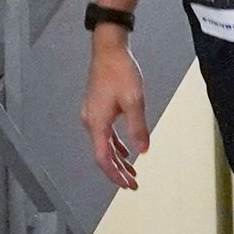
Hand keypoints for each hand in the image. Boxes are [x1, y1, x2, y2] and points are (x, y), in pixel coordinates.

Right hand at [83, 35, 147, 187]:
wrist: (108, 49)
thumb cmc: (120, 71)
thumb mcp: (134, 101)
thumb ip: (138, 128)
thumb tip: (143, 151)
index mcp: (97, 123)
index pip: (103, 158)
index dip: (115, 174)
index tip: (127, 184)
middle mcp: (91, 122)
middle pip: (102, 155)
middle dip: (117, 171)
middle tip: (132, 184)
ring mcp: (92, 115)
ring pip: (104, 145)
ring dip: (117, 159)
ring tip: (131, 172)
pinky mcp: (97, 108)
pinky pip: (105, 134)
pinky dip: (115, 145)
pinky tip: (125, 151)